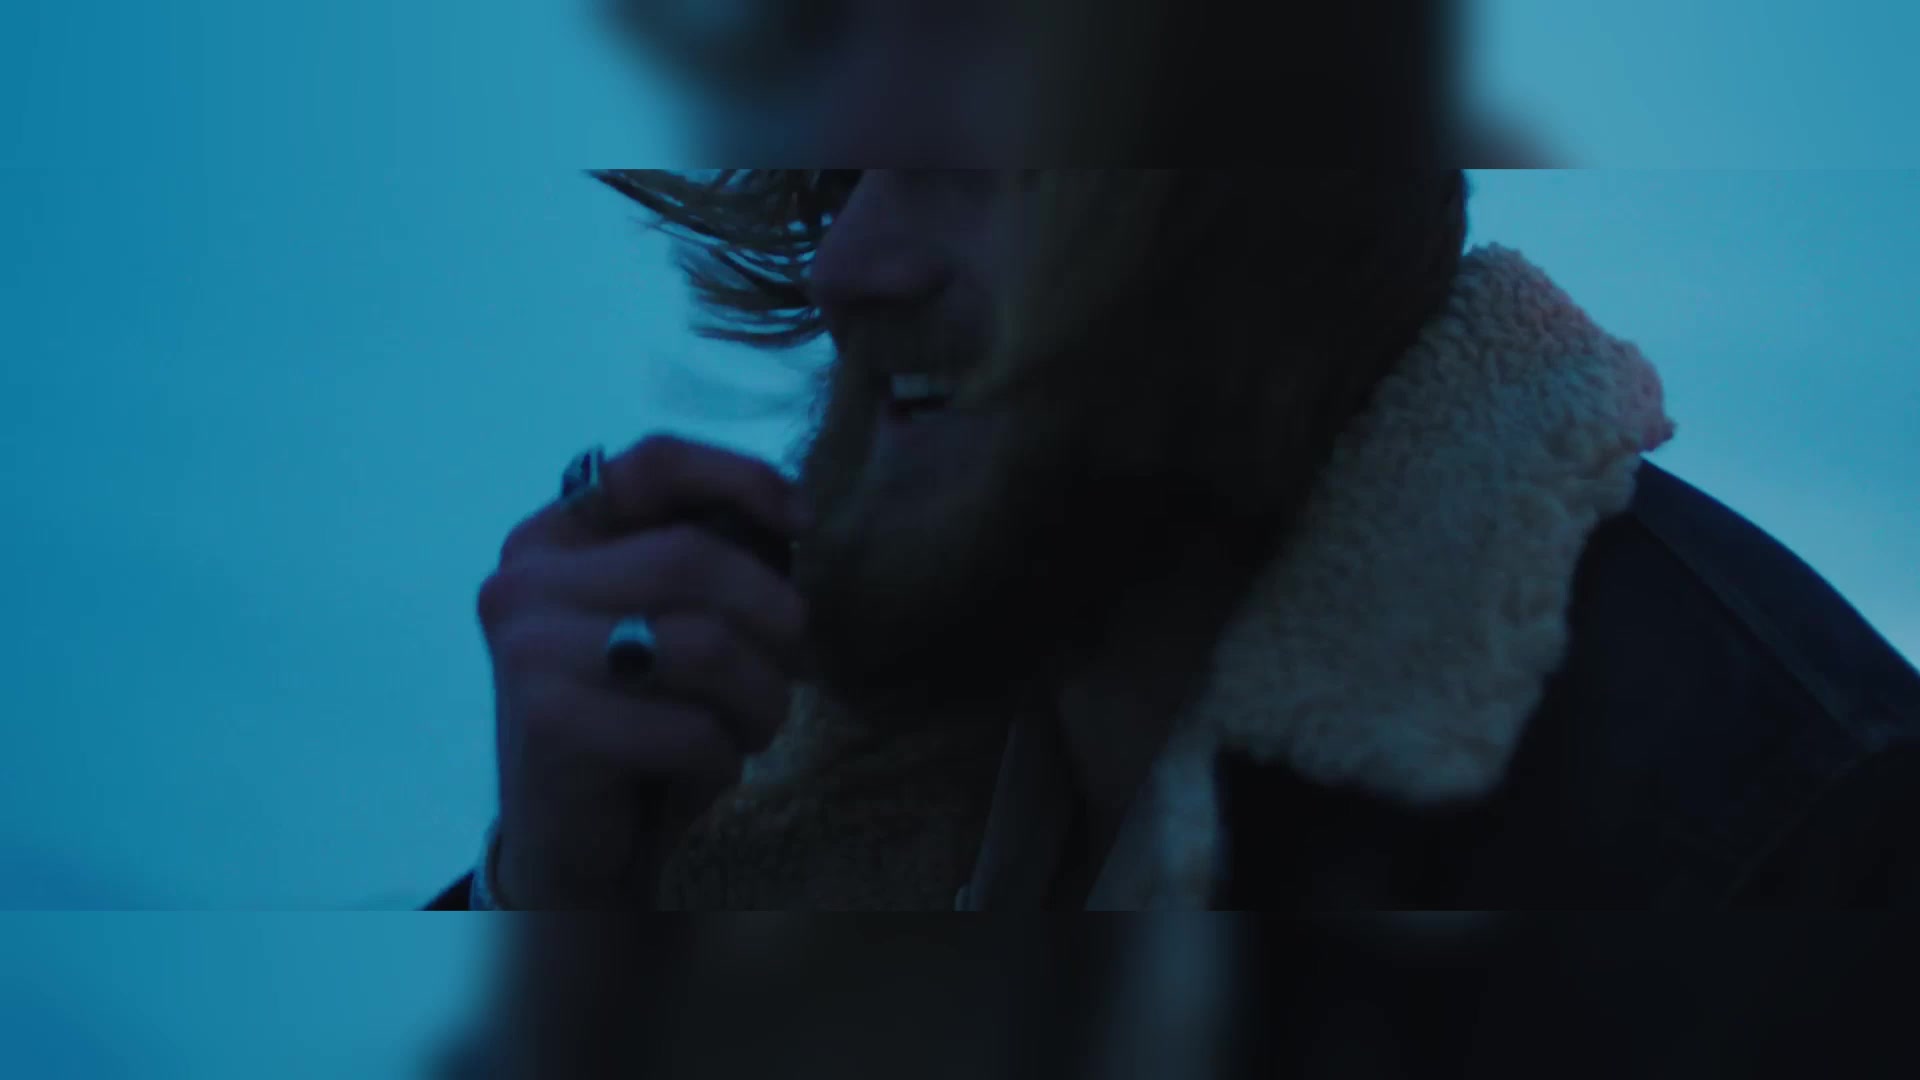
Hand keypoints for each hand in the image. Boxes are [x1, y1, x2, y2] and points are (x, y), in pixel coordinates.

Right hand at [476, 434, 810, 907]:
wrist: (575, 845)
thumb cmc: (641, 720)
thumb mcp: (674, 624)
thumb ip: (712, 558)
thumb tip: (787, 518)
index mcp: (553, 537)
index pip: (653, 463)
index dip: (741, 478)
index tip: (804, 523)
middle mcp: (523, 581)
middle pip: (693, 556)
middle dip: (774, 618)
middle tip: (791, 668)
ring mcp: (527, 651)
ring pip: (704, 644)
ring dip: (762, 698)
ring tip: (754, 725)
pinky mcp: (549, 723)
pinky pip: (690, 728)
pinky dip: (724, 758)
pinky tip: (707, 769)